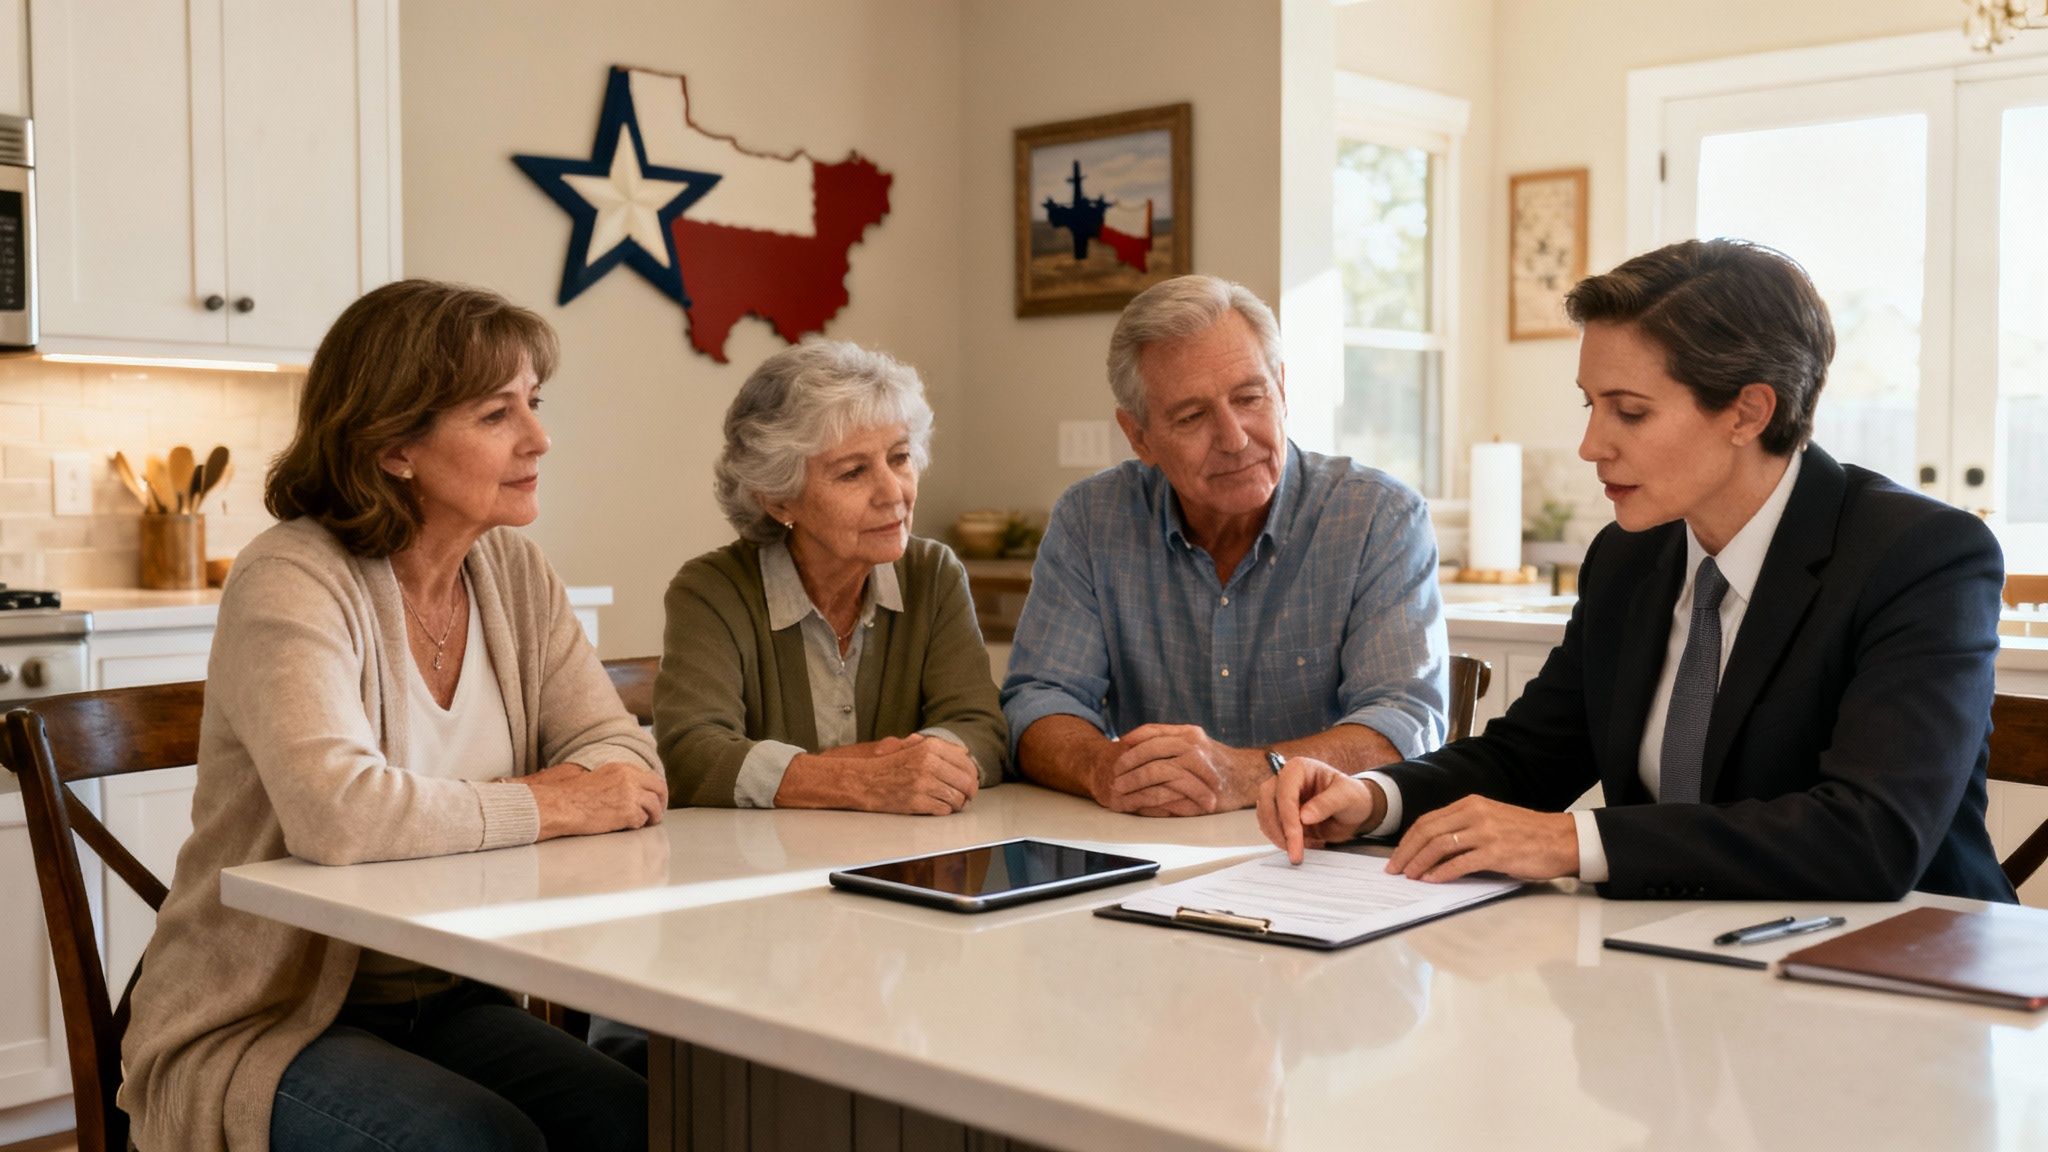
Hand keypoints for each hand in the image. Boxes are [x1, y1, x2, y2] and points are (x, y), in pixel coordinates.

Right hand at [522, 762, 666, 839]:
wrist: (562, 806)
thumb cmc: (572, 795)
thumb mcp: (598, 777)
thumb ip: (617, 780)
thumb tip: (629, 790)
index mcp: (622, 768)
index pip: (650, 776)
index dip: (655, 789)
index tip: (655, 798)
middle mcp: (630, 778)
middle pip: (659, 788)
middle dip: (662, 801)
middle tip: (658, 813)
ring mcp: (630, 795)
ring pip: (654, 806)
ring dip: (652, 816)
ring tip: (647, 823)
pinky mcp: (628, 812)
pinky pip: (642, 820)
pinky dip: (637, 825)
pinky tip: (627, 826)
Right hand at [812, 733, 980, 814]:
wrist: (864, 781)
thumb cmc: (888, 765)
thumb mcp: (912, 747)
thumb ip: (939, 748)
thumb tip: (964, 754)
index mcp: (930, 747)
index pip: (966, 762)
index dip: (972, 774)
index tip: (971, 781)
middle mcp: (929, 763)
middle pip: (966, 781)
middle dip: (970, 791)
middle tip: (968, 796)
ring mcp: (923, 784)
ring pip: (957, 798)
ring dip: (957, 803)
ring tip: (952, 803)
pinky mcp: (917, 802)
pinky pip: (944, 810)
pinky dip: (944, 810)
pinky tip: (938, 807)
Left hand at [1097, 724, 1260, 816]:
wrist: (1248, 777)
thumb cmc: (1217, 761)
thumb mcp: (1196, 743)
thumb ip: (1171, 740)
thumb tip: (1136, 741)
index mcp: (1189, 734)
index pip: (1153, 732)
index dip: (1133, 739)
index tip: (1117, 746)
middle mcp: (1194, 747)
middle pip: (1151, 751)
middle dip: (1128, 763)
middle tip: (1114, 774)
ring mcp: (1198, 768)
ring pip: (1158, 772)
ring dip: (1135, 781)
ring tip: (1121, 789)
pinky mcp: (1202, 790)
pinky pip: (1171, 793)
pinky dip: (1152, 798)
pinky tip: (1140, 802)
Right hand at [1256, 758, 1380, 862]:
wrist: (1354, 811)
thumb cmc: (1353, 796)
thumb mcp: (1347, 796)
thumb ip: (1326, 804)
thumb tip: (1303, 816)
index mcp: (1299, 769)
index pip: (1285, 792)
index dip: (1288, 818)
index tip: (1295, 839)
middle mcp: (1285, 780)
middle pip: (1267, 802)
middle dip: (1278, 829)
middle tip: (1293, 851)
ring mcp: (1280, 798)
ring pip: (1265, 816)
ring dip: (1277, 836)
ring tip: (1299, 850)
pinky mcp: (1280, 814)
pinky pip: (1270, 827)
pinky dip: (1280, 840)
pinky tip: (1300, 846)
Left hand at [1384, 795, 1578, 882]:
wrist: (1561, 839)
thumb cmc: (1527, 834)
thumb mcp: (1492, 820)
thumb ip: (1465, 827)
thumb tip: (1434, 849)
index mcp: (1471, 804)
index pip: (1428, 820)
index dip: (1408, 840)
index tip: (1398, 856)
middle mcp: (1475, 813)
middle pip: (1428, 831)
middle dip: (1407, 852)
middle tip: (1395, 869)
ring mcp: (1486, 832)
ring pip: (1440, 846)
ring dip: (1420, 863)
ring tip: (1410, 877)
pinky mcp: (1497, 852)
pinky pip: (1461, 863)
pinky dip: (1442, 872)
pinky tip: (1432, 880)